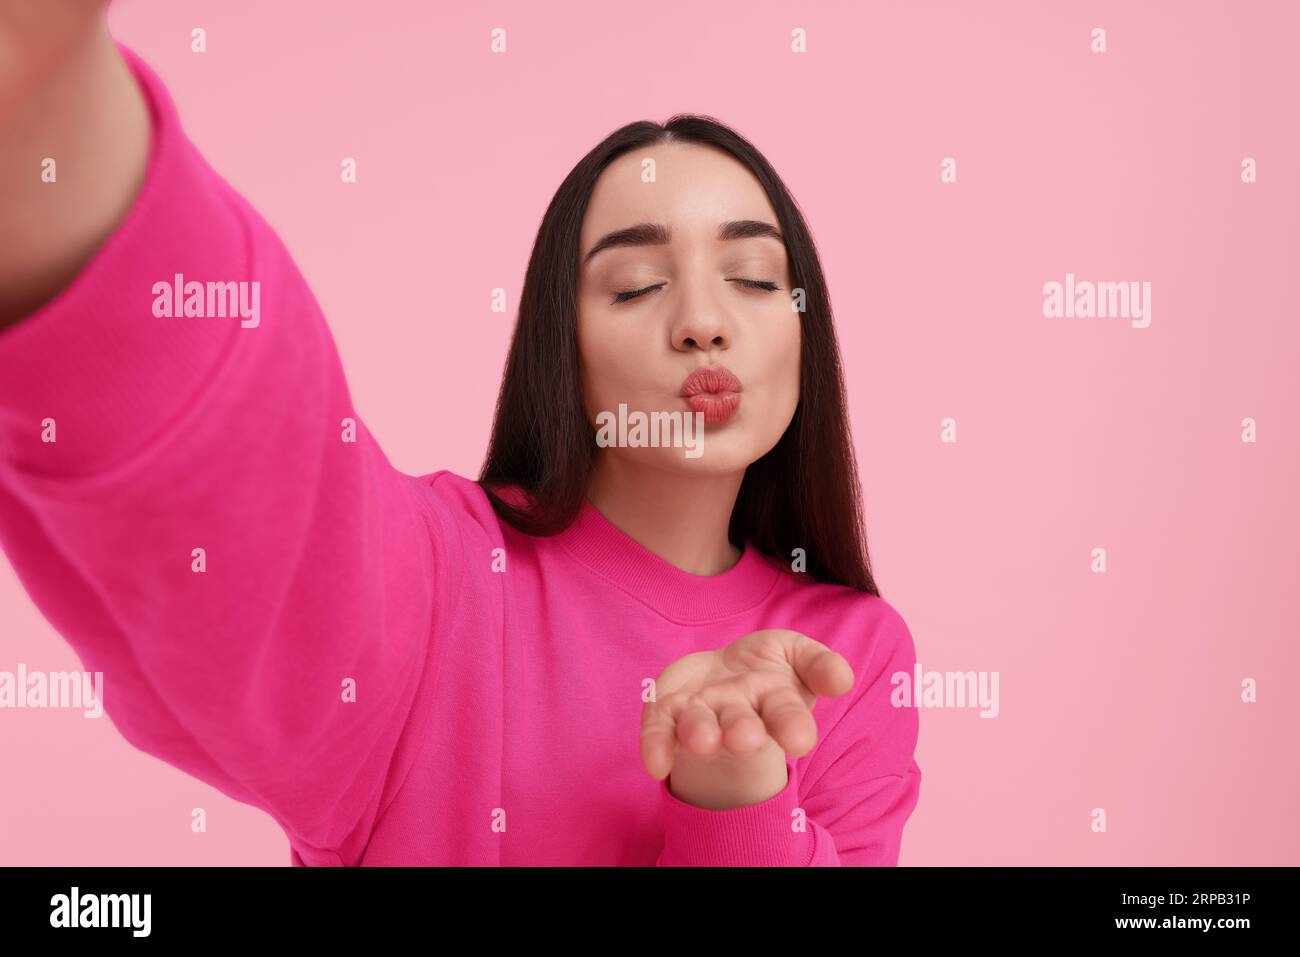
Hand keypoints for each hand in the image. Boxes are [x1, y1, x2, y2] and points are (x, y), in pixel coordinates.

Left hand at [640, 628, 854, 808]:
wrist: (722, 675)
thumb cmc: (769, 669)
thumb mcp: (799, 656)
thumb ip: (819, 665)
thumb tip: (842, 679)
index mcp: (773, 702)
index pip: (786, 714)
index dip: (793, 726)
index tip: (801, 740)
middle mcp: (736, 714)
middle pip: (740, 726)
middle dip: (742, 732)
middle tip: (744, 740)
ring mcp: (700, 714)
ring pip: (698, 727)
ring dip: (699, 735)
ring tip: (702, 742)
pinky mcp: (666, 712)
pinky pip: (658, 730)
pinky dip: (656, 746)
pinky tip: (655, 765)